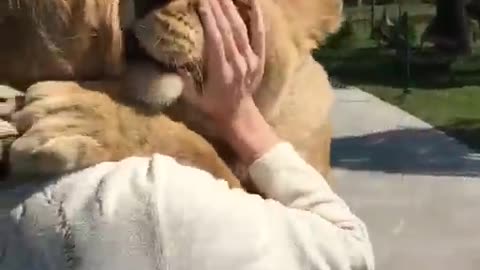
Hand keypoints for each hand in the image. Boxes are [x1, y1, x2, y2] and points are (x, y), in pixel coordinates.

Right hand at [181, 0, 264, 124]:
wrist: (240, 117)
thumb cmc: (212, 108)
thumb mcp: (194, 101)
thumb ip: (184, 82)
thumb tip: (175, 61)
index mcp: (222, 73)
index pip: (216, 41)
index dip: (209, 20)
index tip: (201, 2)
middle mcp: (239, 63)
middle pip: (228, 30)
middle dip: (218, 7)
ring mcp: (251, 60)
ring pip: (241, 28)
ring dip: (231, 7)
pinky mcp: (259, 58)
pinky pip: (260, 34)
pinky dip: (257, 16)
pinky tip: (252, 1)